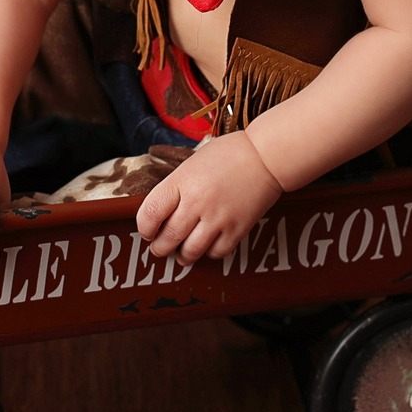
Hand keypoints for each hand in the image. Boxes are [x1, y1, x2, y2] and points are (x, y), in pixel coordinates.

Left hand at [135, 132, 284, 264]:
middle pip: (167, 238)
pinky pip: (216, 253)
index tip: (148, 231)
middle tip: (160, 248)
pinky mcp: (237, 229)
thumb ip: (175, 187)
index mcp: (181, 182)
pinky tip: (207, 245)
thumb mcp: (192, 163)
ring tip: (181, 254)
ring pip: (190, 252)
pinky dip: (208, 253)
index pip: (150, 214)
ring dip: (182, 256)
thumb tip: (160, 212)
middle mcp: (197, 202)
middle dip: (159, 248)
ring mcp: (218, 218)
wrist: (266, 156)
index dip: (144, 228)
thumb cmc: (228, 155)